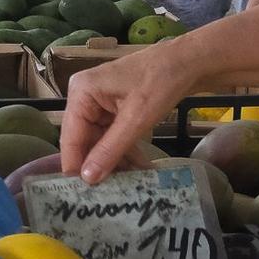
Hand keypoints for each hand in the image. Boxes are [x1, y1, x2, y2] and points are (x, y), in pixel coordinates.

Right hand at [62, 42, 202, 182]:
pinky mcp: (112, 107)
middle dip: (99, 165)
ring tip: (131, 183)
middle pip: (84, 140)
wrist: (188, 62)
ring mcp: (98, 101)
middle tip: (110, 193)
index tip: (80, 196)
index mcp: (81, 92)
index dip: (75, 167)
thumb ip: (110, 149)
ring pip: (99, 141)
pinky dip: (124, 149)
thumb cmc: (161, 83)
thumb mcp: (136, 120)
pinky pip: (111, 134)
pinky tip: (139, 167)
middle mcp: (84, 96)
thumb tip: (87, 179)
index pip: (70, 138)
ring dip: (116, 160)